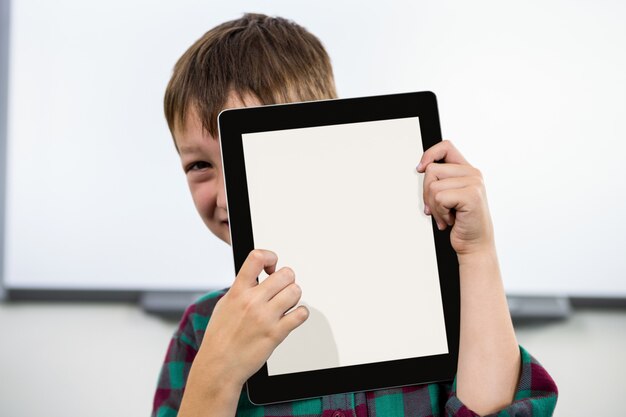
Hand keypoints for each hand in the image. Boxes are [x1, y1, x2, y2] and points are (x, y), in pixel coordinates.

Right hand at [196, 249, 307, 388]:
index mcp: (238, 291)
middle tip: (281, 288)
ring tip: (284, 304)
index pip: (257, 258)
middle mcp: (252, 302)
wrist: (219, 365)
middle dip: (286, 280)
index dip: (270, 257)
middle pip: (285, 274)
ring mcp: (265, 318)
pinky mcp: (276, 333)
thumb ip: (241, 287)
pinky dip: (300, 314)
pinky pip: (301, 314)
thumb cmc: (220, 337)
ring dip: (293, 296)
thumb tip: (257, 274)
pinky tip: (290, 317)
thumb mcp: (225, 304)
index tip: (271, 266)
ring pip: (296, 291)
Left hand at [417, 140, 494, 256]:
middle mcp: (473, 173)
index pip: (446, 147)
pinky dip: (440, 213)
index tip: (420, 169)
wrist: (474, 244)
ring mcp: (474, 183)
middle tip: (438, 209)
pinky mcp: (471, 195)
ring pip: (433, 186)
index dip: (429, 154)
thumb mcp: (448, 197)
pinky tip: (452, 220)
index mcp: (467, 170)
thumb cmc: (461, 222)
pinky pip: (439, 198)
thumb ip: (440, 180)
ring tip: (446, 216)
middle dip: (427, 193)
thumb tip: (421, 168)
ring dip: (435, 207)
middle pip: (432, 170)